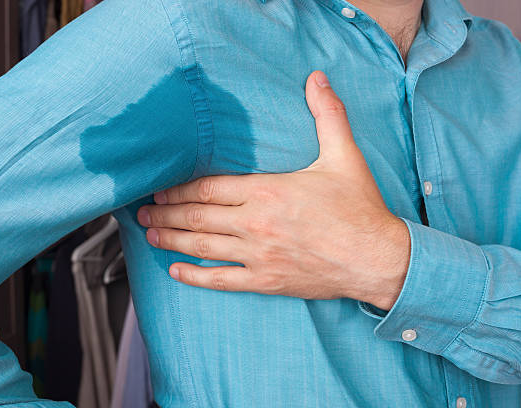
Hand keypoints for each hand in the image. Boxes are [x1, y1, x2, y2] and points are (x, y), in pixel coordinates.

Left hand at [137, 70, 409, 309]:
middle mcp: (256, 223)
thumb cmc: (359, 208)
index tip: (161, 187)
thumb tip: (317, 78)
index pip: (208, 188)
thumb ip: (327, 115)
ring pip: (203, 246)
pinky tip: (176, 271)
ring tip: (149, 234)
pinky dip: (196, 276)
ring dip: (171, 239)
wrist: (377, 258)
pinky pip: (222, 279)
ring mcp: (258, 255)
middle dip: (166, 213)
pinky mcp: (266, 280)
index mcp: (267, 191)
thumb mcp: (344, 156)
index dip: (179, 189)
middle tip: (143, 210)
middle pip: (197, 217)